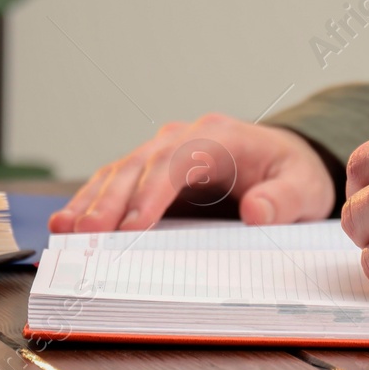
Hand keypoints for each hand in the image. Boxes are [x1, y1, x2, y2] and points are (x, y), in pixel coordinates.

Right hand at [48, 115, 335, 231]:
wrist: (287, 162)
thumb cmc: (294, 174)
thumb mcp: (304, 189)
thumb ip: (283, 200)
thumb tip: (256, 213)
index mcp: (221, 136)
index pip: (179, 161)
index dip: (153, 193)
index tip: (133, 226)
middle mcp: (186, 137)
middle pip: (140, 164)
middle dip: (111, 199)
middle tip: (85, 233)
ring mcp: (166, 151)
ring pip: (121, 171)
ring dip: (92, 200)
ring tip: (65, 230)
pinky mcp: (154, 170)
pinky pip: (118, 182)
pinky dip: (93, 201)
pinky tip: (69, 222)